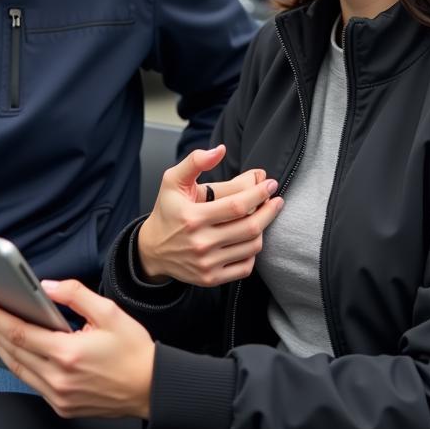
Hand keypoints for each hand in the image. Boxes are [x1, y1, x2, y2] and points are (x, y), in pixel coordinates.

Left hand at [0, 279, 154, 418]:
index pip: (20, 333)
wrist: (152, 388)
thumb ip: (75, 295)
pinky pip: (31, 382)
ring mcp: (58, 396)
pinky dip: (16, 363)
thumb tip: (47, 287)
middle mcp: (58, 379)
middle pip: (12, 351)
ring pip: (17, 369)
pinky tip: (10, 350)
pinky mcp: (62, 406)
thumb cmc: (133, 350)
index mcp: (68, 353)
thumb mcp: (109, 312)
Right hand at [137, 145, 282, 285]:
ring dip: (263, 230)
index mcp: (192, 217)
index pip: (237, 205)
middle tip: (277, 200)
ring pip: (251, 247)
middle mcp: (200, 243)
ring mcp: (206, 264)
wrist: (152, 250)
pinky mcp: (211, 279)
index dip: (259, 194)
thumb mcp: (173, 181)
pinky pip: (245, 267)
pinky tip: (250, 239)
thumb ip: (195, 161)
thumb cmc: (167, 210)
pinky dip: (253, 253)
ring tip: (262, 217)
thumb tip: (220, 150)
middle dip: (270, 211)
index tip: (271, 184)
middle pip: (250, 228)